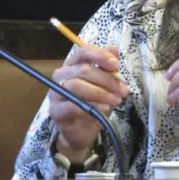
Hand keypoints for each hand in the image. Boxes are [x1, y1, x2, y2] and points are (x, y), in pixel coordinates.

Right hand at [48, 44, 128, 160]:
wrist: (83, 130)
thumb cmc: (93, 102)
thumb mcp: (105, 84)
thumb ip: (108, 67)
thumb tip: (113, 49)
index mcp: (73, 65)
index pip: (84, 52)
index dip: (100, 56)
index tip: (116, 65)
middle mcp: (61, 76)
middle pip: (83, 70)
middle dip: (107, 80)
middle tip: (123, 91)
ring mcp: (55, 93)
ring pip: (76, 86)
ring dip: (100, 93)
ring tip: (116, 100)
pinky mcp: (55, 111)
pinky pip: (71, 105)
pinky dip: (91, 106)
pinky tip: (105, 109)